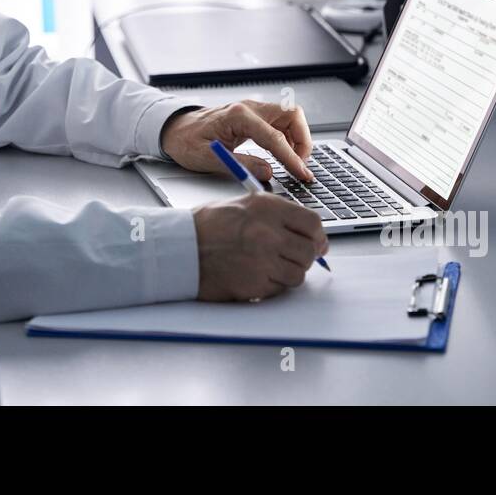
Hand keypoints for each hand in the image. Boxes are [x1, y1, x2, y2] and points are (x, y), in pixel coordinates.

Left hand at [159, 99, 314, 183]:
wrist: (174, 129)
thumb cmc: (186, 141)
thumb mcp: (208, 159)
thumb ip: (239, 165)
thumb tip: (268, 172)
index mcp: (237, 116)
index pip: (274, 137)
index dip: (291, 157)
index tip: (301, 173)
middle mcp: (249, 108)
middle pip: (291, 114)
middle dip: (303, 140)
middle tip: (300, 165)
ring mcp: (253, 110)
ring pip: (290, 117)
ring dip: (298, 138)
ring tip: (293, 162)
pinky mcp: (254, 117)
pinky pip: (280, 123)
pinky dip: (288, 138)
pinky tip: (283, 155)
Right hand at [192, 193, 327, 300]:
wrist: (177, 249)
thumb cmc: (205, 227)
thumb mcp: (242, 205)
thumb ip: (275, 215)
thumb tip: (305, 231)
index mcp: (266, 208)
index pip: (312, 222)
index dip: (318, 236)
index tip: (317, 242)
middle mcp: (268, 232)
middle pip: (309, 250)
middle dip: (306, 257)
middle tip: (295, 258)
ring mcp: (262, 260)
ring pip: (298, 273)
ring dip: (289, 273)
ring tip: (270, 267)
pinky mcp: (255, 284)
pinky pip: (279, 289)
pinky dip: (272, 286)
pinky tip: (255, 275)